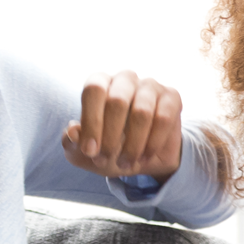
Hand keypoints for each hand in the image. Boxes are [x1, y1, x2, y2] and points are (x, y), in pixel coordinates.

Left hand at [62, 71, 184, 179]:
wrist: (143, 158)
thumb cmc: (110, 147)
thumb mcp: (85, 153)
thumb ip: (72, 142)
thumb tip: (73, 131)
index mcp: (99, 83)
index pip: (93, 91)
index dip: (91, 121)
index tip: (90, 151)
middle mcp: (124, 79)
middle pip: (117, 101)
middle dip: (110, 137)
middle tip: (106, 160)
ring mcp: (150, 86)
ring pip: (142, 113)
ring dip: (132, 145)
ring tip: (126, 163)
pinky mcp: (172, 98)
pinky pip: (163, 119)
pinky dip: (152, 144)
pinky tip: (144, 157)